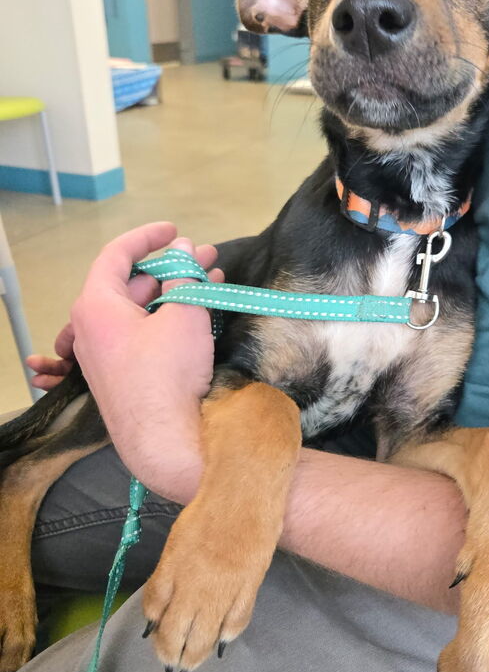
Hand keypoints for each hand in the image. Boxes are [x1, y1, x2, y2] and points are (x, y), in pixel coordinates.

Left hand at [69, 222, 222, 501]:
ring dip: (175, 291)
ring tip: (212, 277)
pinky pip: (142, 333)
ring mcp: (105, 354)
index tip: (174, 229)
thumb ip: (183, 274)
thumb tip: (183, 249)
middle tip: (205, 256)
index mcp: (96, 306)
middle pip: (130, 283)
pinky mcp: (122, 375)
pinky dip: (168, 317)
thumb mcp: (183, 314)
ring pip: (140, 309)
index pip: (116, 255)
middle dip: (170, 266)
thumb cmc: (170, 373)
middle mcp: (92, 328)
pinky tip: (201, 309)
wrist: (166, 442)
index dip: (147, 237)